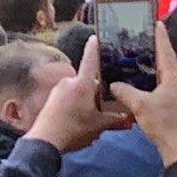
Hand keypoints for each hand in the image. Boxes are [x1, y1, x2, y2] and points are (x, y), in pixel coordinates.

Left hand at [27, 35, 129, 152]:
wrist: (45, 140)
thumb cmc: (74, 129)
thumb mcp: (99, 125)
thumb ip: (116, 120)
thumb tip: (132, 119)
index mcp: (82, 83)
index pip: (90, 60)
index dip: (94, 48)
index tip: (95, 36)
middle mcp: (69, 82)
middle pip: (88, 81)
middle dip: (97, 92)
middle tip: (105, 107)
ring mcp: (58, 90)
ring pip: (78, 91)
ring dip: (86, 101)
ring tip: (92, 120)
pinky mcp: (51, 99)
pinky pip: (68, 98)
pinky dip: (75, 106)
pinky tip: (79, 122)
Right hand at [111, 15, 176, 165]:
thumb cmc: (162, 124)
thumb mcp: (139, 105)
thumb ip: (125, 92)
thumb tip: (113, 85)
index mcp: (175, 80)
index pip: (166, 53)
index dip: (161, 38)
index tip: (158, 23)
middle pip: (169, 65)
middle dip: (158, 55)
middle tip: (147, 44)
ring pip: (170, 79)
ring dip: (159, 72)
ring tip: (146, 66)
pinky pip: (170, 91)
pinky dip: (160, 86)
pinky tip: (150, 91)